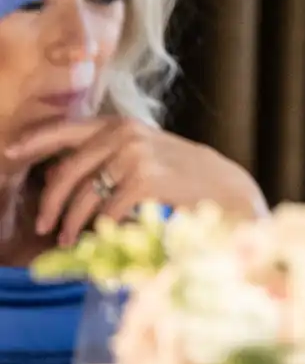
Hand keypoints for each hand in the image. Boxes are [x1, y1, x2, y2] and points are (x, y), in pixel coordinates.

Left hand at [3, 118, 267, 246]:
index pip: (65, 129)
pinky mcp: (146, 180)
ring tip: (66, 238)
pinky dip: (100, 228)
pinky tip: (99, 236)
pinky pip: (107, 210)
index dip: (34, 141)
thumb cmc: (179, 176)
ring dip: (71, 222)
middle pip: (67, 170)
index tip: (9, 154)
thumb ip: (104, 155)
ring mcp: (136, 156)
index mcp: (120, 124)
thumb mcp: (142, 153)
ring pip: (85, 195)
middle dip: (49, 202)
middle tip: (42, 224)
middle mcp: (125, 134)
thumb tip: (53, 173)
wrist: (225, 188)